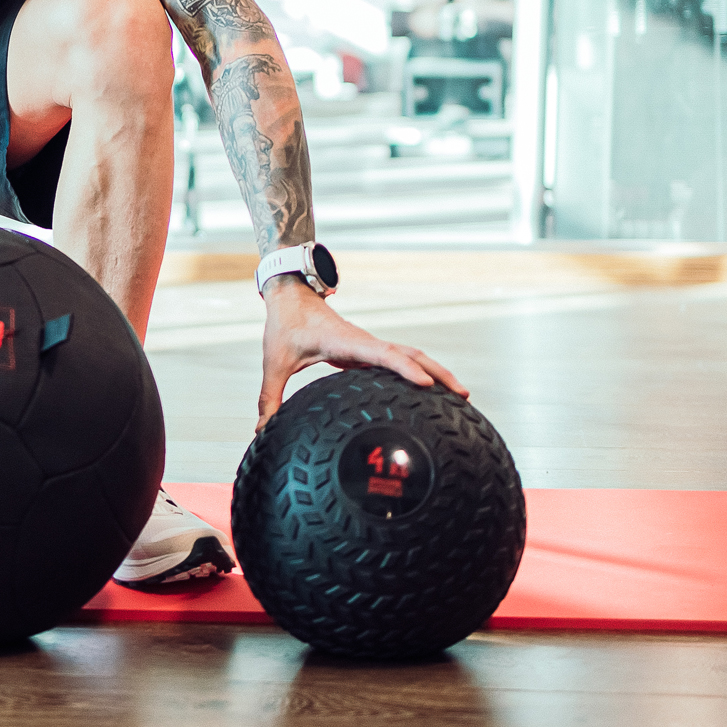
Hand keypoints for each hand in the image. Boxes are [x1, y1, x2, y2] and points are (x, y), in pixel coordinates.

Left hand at [256, 277, 466, 429]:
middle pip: (410, 355)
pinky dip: (419, 371)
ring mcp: (369, 345)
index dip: (405, 369)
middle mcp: (364, 342)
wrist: (290, 295)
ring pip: (410, 355)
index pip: (382, 354)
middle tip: (464, 395)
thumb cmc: (283, 326)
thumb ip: (268, 398)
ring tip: (462, 394)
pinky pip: (400, 359)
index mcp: (345, 342)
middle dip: (438, 372)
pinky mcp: (368, 350)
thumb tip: (261, 432)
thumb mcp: (274, 362)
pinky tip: (432, 389)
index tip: (428, 384)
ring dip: (436, 370)